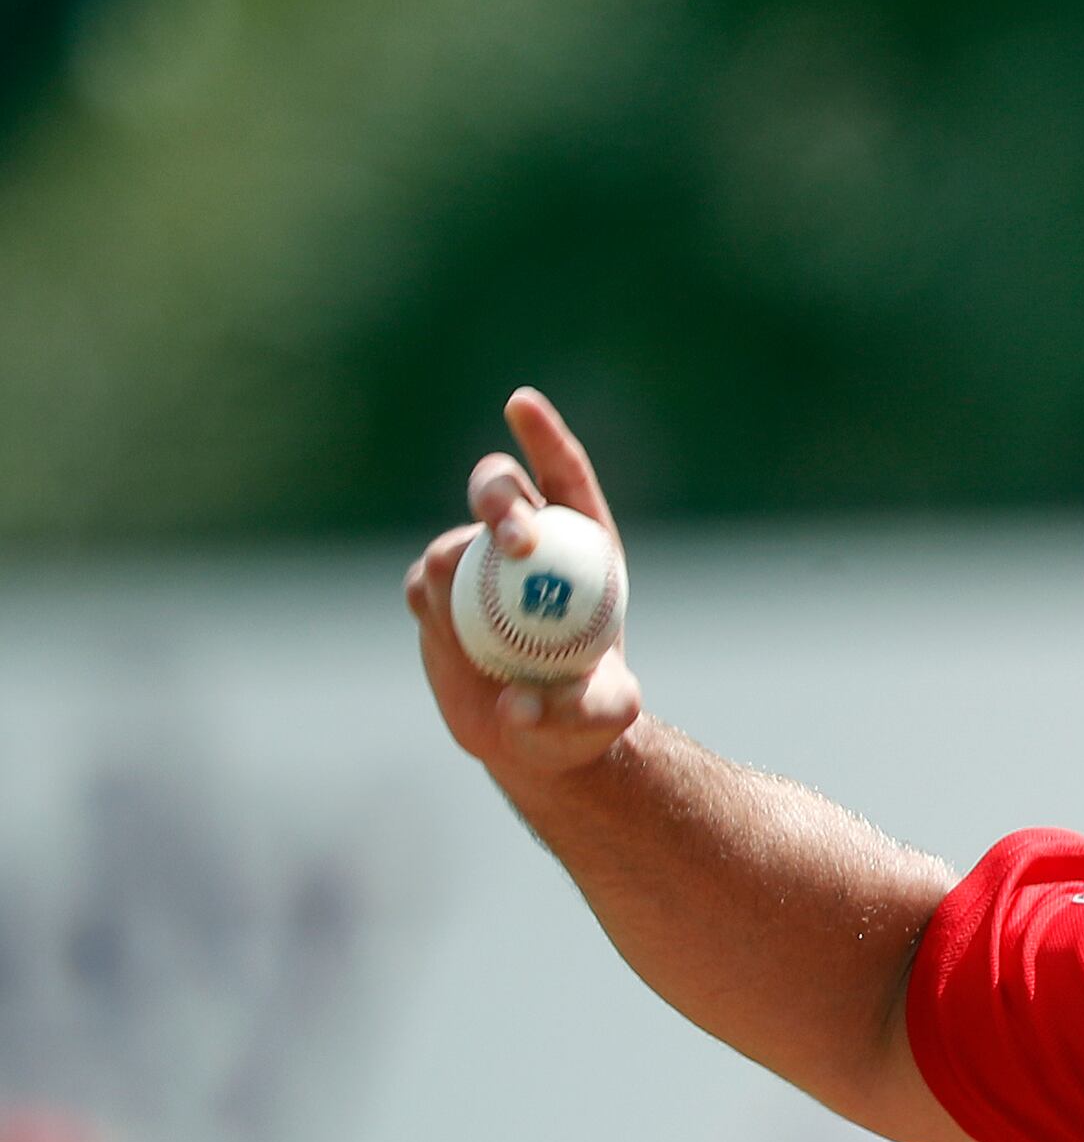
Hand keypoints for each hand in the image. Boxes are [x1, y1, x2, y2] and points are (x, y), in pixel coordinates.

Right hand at [404, 386, 644, 782]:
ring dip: (458, 573)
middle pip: (498, 490)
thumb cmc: (587, 716)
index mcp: (581, 543)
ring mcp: (472, 566)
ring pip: (449, 544)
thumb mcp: (604, 716)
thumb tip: (522, 703)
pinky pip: (422, 589)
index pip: (562, 474)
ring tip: (480, 632)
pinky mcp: (432, 597)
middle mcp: (523, 542)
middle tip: (511, 537)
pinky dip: (433, 612)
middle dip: (497, 498)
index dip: (542, 434)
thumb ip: (579, 708)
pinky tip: (451, 642)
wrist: (537, 737)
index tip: (519, 404)